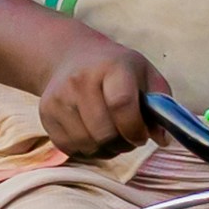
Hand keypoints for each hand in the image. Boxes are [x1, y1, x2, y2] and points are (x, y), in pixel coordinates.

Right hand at [35, 34, 167, 158]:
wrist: (72, 57)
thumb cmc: (117, 70)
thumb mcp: (146, 76)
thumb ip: (161, 106)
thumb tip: (162, 139)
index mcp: (112, 67)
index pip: (122, 104)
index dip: (134, 128)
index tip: (141, 136)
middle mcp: (81, 80)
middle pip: (104, 131)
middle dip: (122, 143)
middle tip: (128, 137)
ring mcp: (60, 97)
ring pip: (87, 144)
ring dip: (105, 149)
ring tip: (112, 137)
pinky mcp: (46, 114)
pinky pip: (70, 148)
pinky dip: (86, 150)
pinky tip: (94, 137)